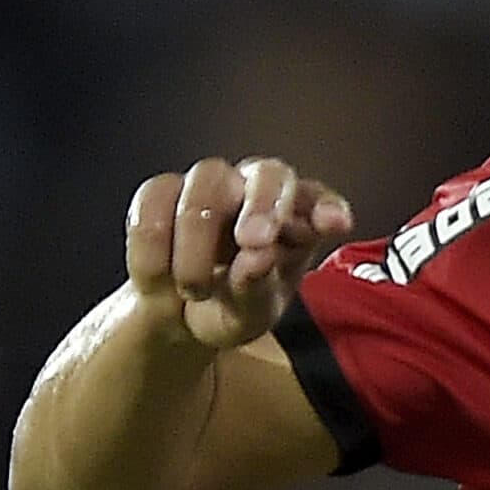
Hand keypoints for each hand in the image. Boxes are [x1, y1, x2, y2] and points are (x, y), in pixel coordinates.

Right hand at [125, 157, 354, 349]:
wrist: (177, 314)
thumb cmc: (232, 308)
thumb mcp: (249, 315)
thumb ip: (256, 289)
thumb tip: (256, 260)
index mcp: (298, 217)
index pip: (319, 200)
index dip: (327, 207)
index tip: (335, 225)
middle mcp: (258, 190)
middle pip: (267, 173)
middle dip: (262, 204)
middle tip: (254, 241)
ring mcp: (211, 185)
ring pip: (206, 180)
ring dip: (198, 239)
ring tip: (195, 290)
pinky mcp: (162, 192)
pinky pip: (154, 199)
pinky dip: (153, 244)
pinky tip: (160, 277)